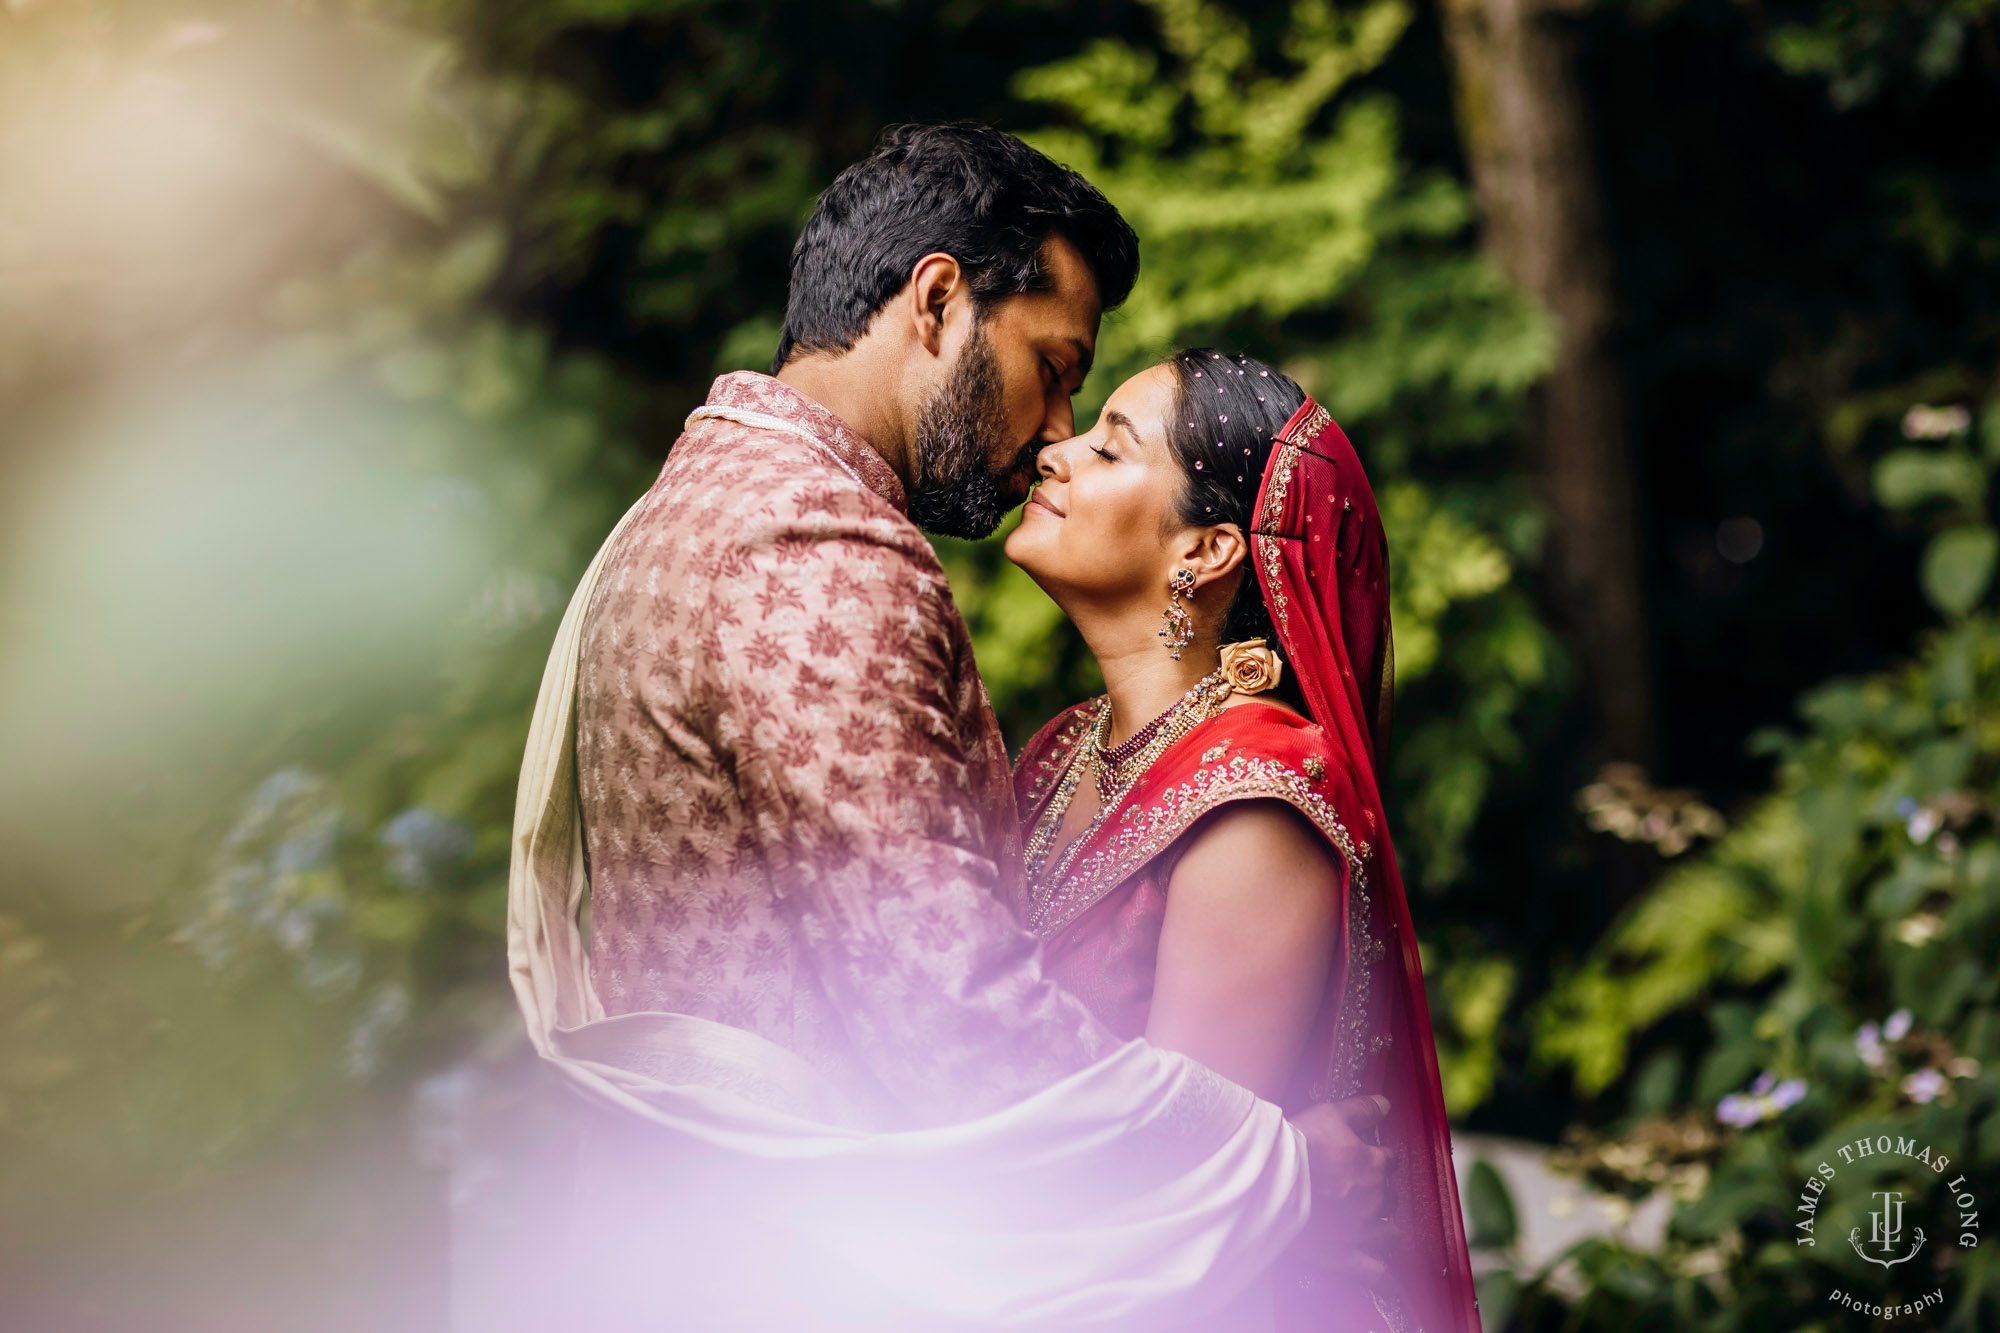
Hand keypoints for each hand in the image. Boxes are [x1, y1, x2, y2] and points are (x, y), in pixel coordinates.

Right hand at [1290, 1095, 1396, 1280]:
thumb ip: (1362, 1109)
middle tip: (1358, 1190)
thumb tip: (1385, 1104)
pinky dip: (1381, 1274)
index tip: (1366, 1158)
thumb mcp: (1330, 1114)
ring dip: (1383, 1229)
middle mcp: (1373, 1199)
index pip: (1389, 1160)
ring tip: (1370, 1226)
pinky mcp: (1345, 1256)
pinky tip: (1381, 1273)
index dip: (1378, 1158)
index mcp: (1372, 1165)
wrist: (1268, 1181)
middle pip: (1389, 1197)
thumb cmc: (1298, 1145)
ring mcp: (1361, 1230)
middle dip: (1378, 1193)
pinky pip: (1376, 1273)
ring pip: (1389, 1234)